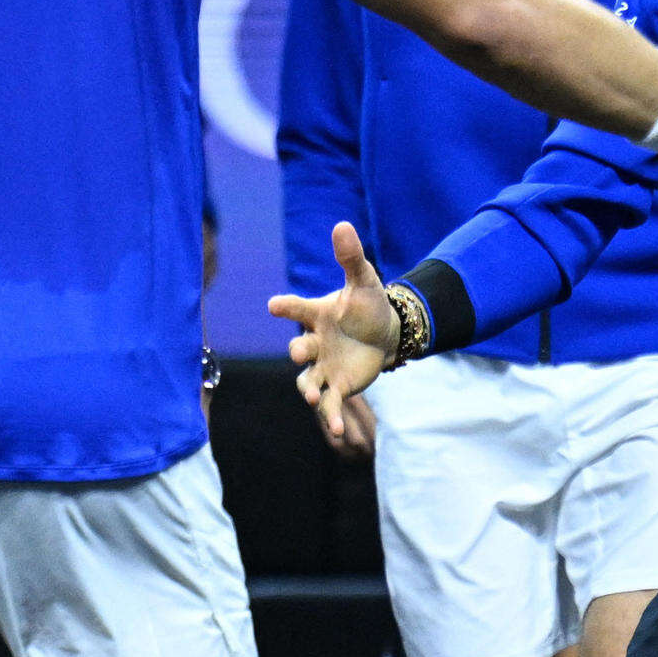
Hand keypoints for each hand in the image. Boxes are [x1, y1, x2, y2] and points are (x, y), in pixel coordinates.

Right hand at [267, 221, 395, 449]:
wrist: (384, 334)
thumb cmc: (367, 305)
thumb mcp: (363, 281)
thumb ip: (350, 257)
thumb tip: (342, 225)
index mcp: (316, 314)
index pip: (296, 308)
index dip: (285, 307)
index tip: (273, 305)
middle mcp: (313, 341)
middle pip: (300, 348)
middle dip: (298, 350)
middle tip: (299, 351)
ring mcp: (323, 366)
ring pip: (308, 380)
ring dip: (309, 389)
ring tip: (312, 398)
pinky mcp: (336, 386)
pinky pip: (329, 402)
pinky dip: (330, 416)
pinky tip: (338, 431)